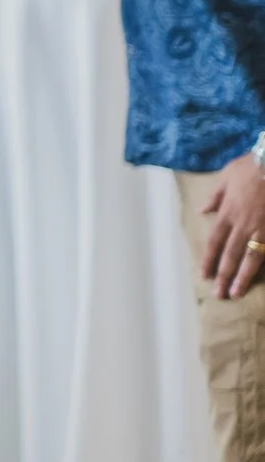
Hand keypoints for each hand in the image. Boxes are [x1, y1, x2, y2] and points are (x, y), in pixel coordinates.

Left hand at [204, 155, 264, 298]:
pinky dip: (264, 263)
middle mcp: (242, 224)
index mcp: (227, 212)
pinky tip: (261, 278)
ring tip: (236, 293)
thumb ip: (215, 196)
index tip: (204, 276)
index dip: (209, 260)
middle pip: (230, 254)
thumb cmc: (252, 166)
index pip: (214, 242)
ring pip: (250, 257)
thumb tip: (203, 209)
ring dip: (242, 277)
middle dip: (223, 276)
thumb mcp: (226, 177)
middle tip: (219, 295)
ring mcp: (261, 228)